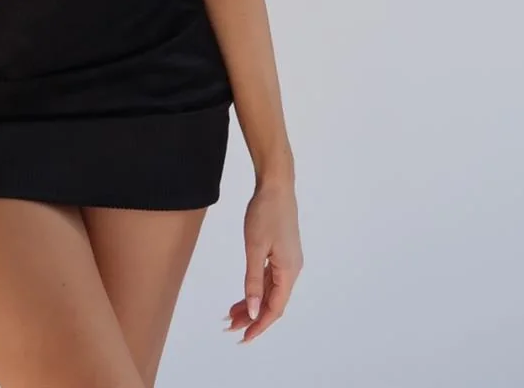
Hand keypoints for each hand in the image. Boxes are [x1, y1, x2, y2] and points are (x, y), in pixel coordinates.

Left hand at [224, 176, 302, 344]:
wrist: (276, 185)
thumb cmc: (265, 213)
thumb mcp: (255, 248)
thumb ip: (253, 282)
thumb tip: (254, 312)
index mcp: (289, 271)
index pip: (275, 308)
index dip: (260, 325)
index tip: (244, 338)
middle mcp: (292, 269)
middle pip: (273, 302)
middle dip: (253, 317)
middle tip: (231, 327)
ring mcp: (288, 260)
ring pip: (271, 290)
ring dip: (253, 303)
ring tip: (232, 314)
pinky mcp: (282, 252)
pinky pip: (270, 278)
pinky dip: (257, 288)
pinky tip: (245, 294)